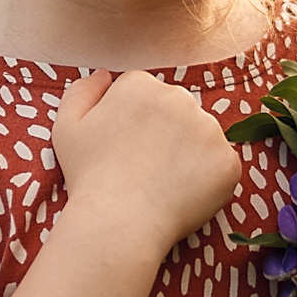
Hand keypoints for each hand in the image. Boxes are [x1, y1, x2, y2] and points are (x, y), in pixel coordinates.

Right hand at [52, 70, 241, 253]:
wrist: (118, 221)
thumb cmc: (89, 177)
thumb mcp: (67, 128)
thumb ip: (82, 92)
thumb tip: (105, 74)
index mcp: (141, 85)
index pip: (146, 95)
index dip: (135, 124)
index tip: (126, 149)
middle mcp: (180, 97)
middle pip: (177, 111)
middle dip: (165, 133)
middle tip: (145, 168)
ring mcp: (209, 129)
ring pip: (202, 136)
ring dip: (189, 154)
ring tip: (163, 183)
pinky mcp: (228, 161)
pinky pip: (222, 165)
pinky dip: (208, 180)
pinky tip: (183, 195)